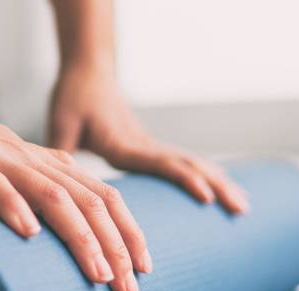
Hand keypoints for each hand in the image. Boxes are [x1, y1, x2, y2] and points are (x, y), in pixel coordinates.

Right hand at [0, 88, 149, 290]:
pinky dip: (13, 207)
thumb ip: (31, 193)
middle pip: (88, 200)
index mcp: (43, 163)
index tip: (144, 269)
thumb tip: (54, 235)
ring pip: (52, 195)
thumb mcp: (2, 173)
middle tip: (129, 289)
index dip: (128, 230)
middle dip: (116, 246)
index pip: (101, 195)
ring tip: (98, 273)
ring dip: (80, 236)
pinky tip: (29, 234)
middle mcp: (28, 159)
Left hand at [47, 65, 249, 213]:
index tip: (206, 197)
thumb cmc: (73, 97)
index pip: (160, 162)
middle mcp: (143, 144)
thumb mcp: (61, 122)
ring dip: (219, 183)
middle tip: (241, 210)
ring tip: (243, 207)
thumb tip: (55, 183)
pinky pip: (183, 163)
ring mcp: (150, 146)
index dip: (184, 179)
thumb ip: (60, 148)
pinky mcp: (150, 148)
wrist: (88, 72)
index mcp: (124, 142)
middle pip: (187, 165)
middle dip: (215, 187)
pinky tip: (222, 190)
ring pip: (191, 164)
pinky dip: (207, 176)